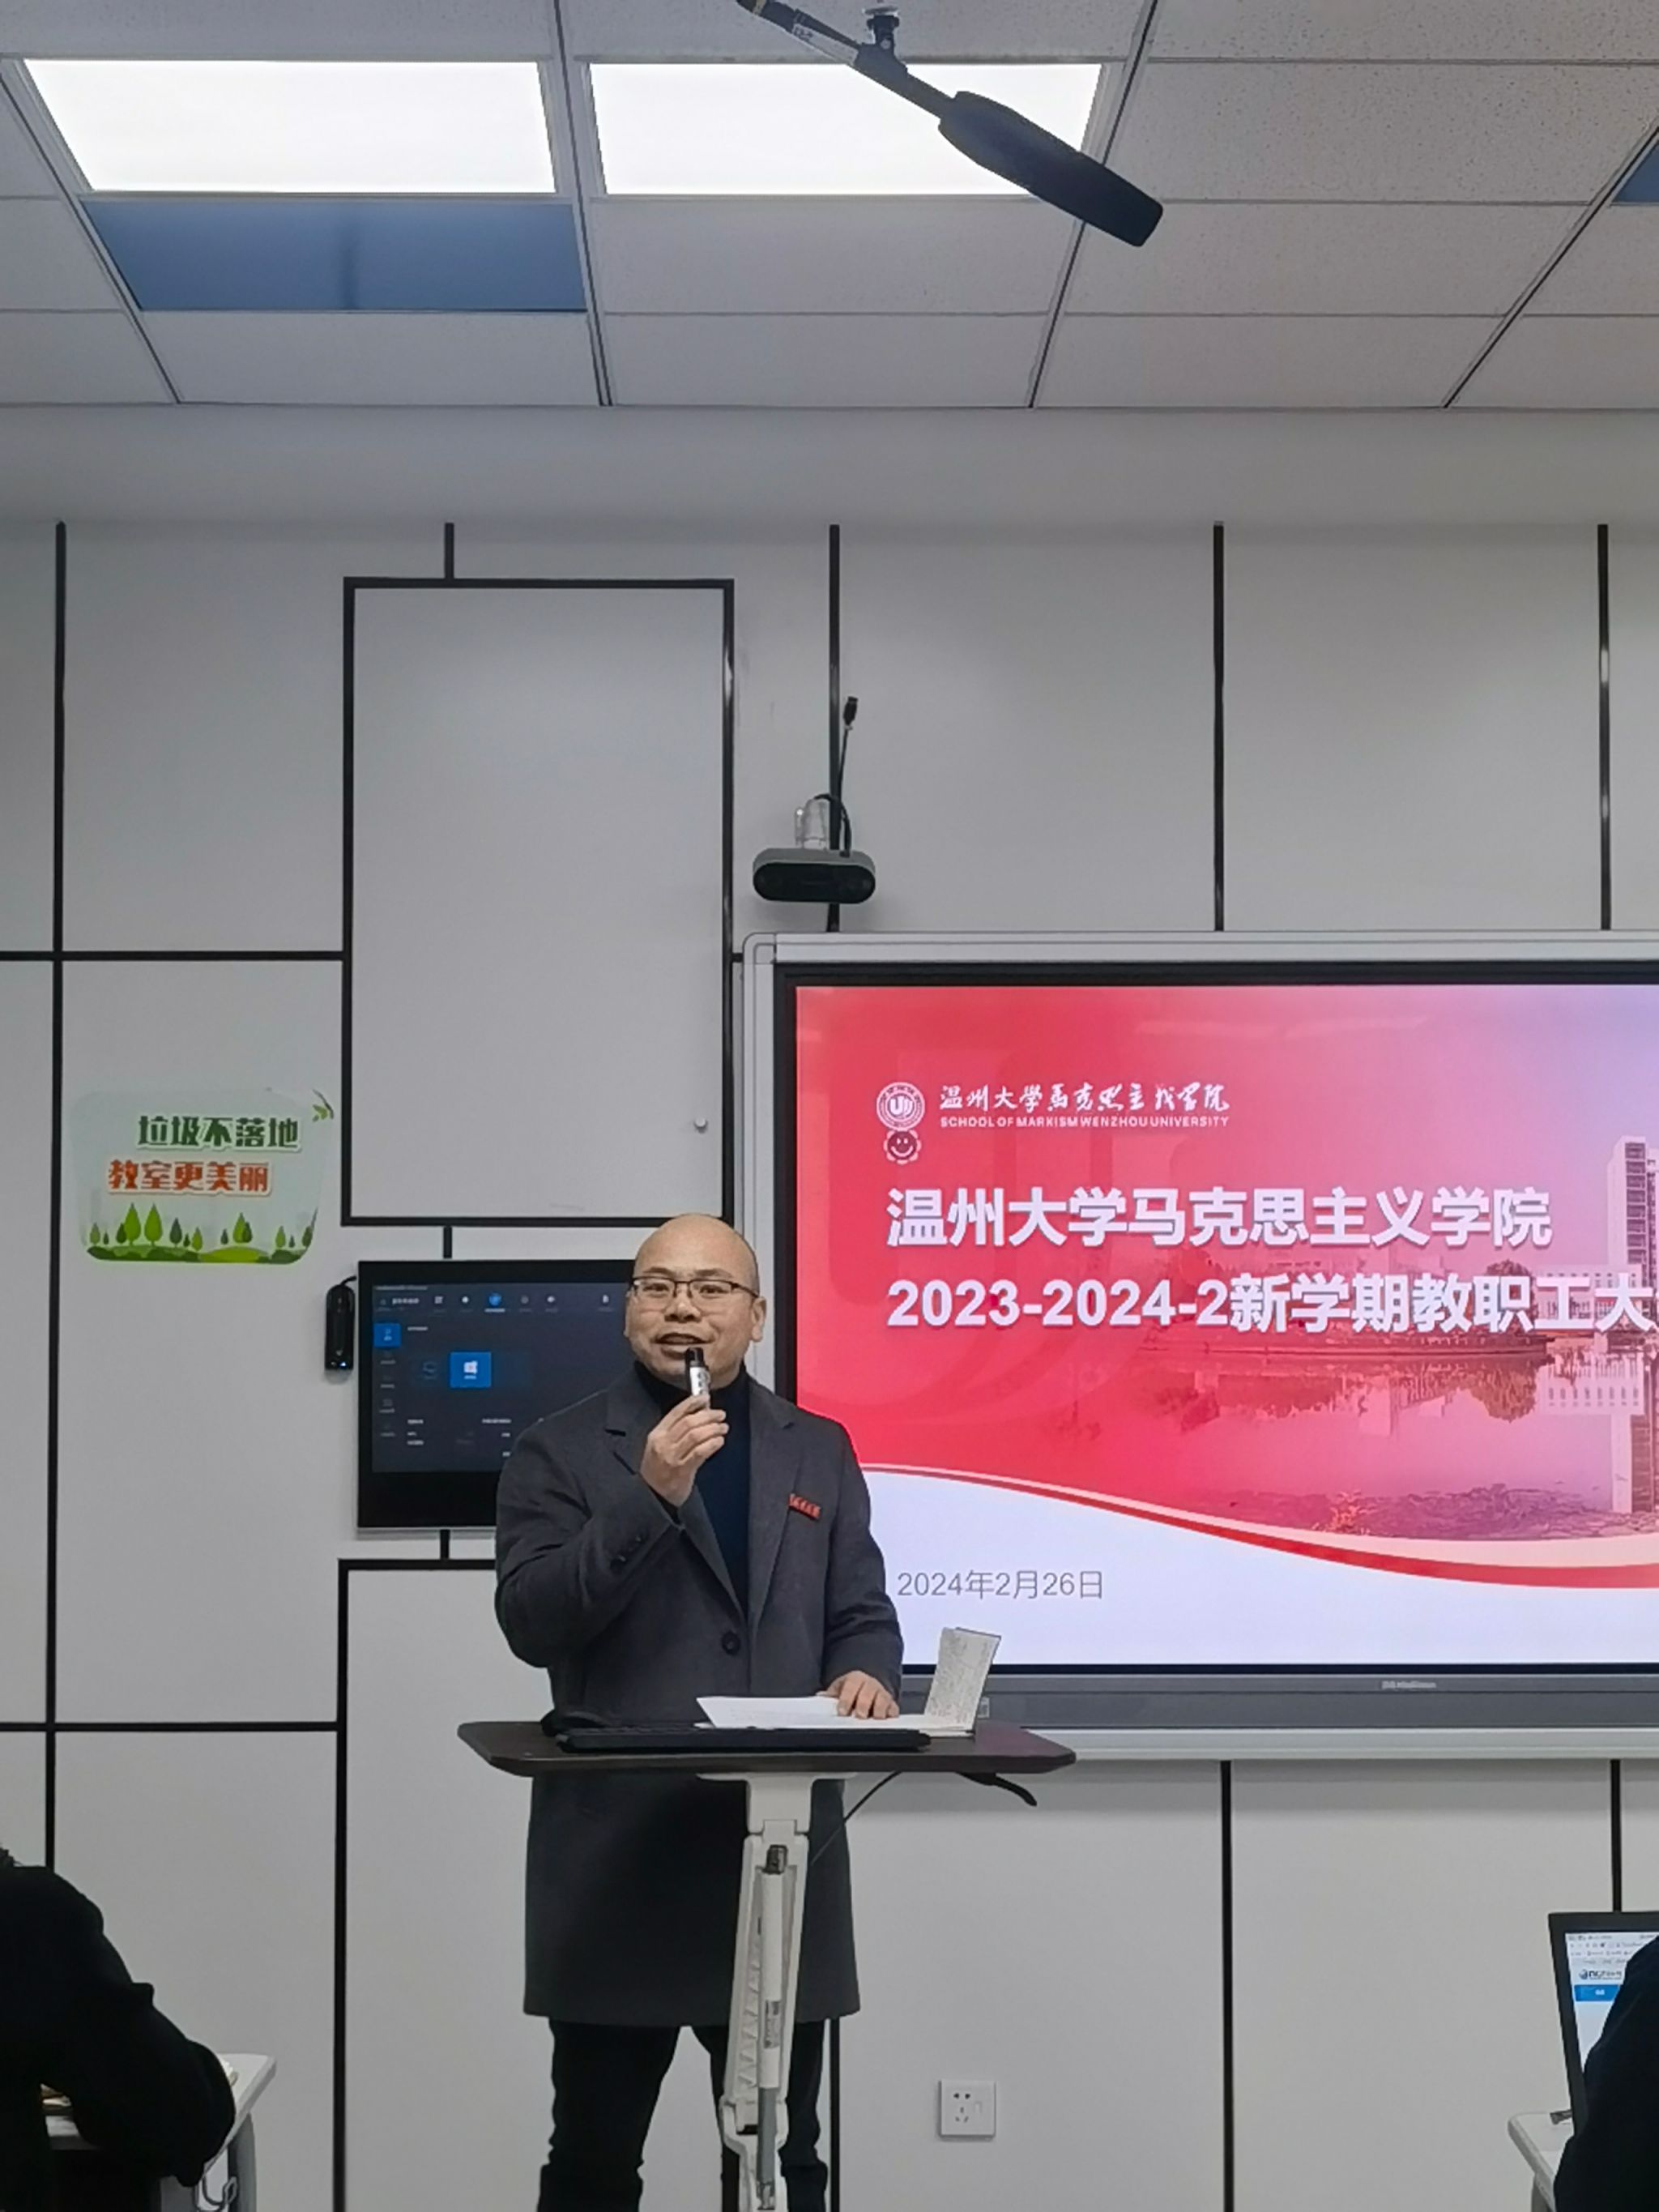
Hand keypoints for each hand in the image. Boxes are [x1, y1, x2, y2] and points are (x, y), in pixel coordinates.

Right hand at [639, 1394, 726, 1508]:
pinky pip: (700, 1452)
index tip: (705, 1398)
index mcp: (656, 1435)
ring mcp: (672, 1457)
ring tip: (723, 1427)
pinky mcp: (682, 1470)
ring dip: (713, 1429)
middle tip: (720, 1414)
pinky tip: (719, 1441)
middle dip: (708, 1415)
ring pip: (695, 1435)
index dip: (692, 1403)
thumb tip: (699, 1415)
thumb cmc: (658, 1471)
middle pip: (688, 1422)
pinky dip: (712, 1444)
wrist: (651, 1497)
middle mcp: (663, 1444)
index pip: (676, 1412)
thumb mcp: (660, 1447)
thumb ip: (675, 1432)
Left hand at [826, 1672, 898, 1719]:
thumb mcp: (840, 1687)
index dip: (846, 1699)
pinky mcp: (891, 1705)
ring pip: (883, 1700)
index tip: (842, 1711)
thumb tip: (820, 1696)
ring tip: (873, 1718)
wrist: (868, 1685)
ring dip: (878, 1710)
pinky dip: (890, 1715)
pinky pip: (893, 1710)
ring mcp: (882, 1694)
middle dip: (863, 1705)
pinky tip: (886, 1720)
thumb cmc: (853, 1688)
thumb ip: (831, 1693)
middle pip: (868, 1693)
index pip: (851, 1686)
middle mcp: (870, 1685)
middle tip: (859, 1716)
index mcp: (856, 1679)